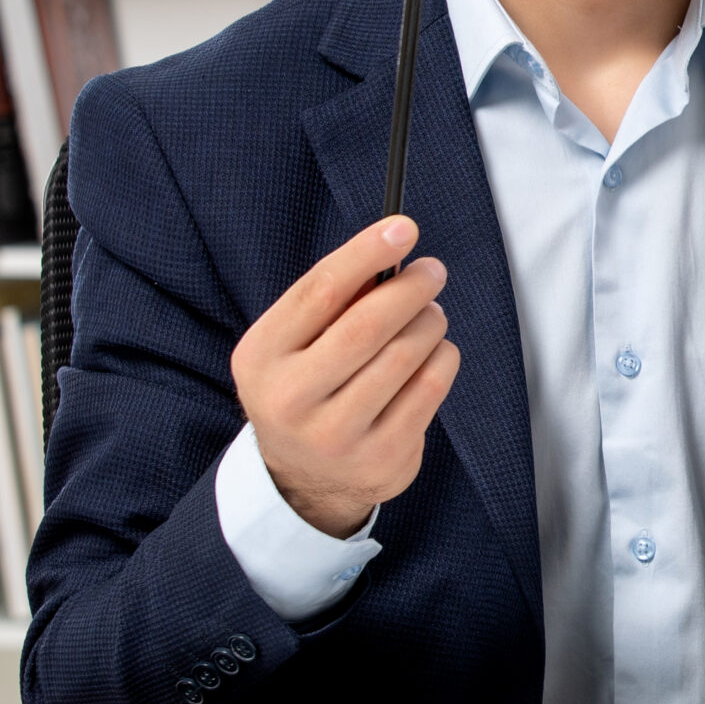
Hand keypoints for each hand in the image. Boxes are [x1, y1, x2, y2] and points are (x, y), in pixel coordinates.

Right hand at [230, 216, 461, 536]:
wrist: (304, 477)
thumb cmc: (309, 386)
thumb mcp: (296, 343)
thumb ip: (335, 300)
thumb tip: (394, 247)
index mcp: (261, 356)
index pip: (320, 290)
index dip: (366, 253)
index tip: (403, 227)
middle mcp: (291, 399)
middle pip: (368, 324)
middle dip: (410, 288)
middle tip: (432, 272)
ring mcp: (336, 434)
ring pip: (406, 354)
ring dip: (430, 322)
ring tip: (431, 315)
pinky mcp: (381, 457)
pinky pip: (430, 387)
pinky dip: (443, 358)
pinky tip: (435, 353)